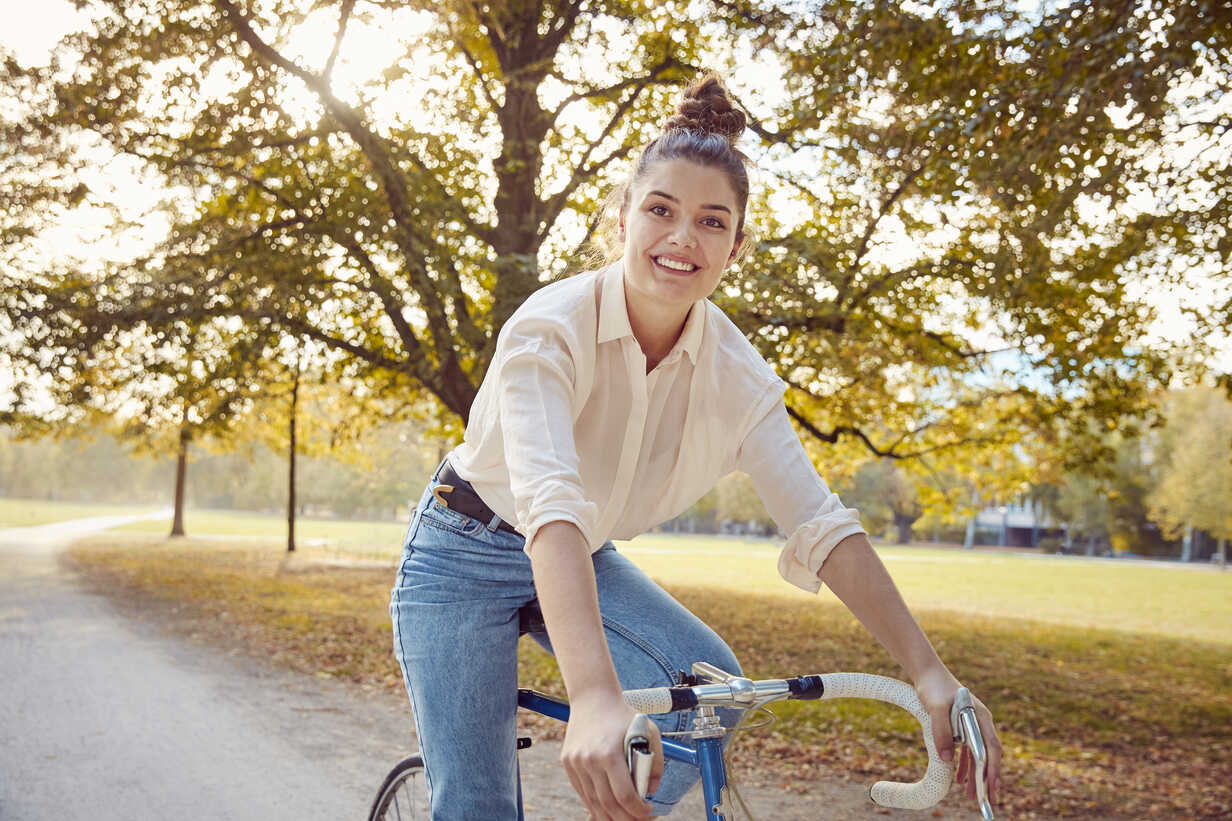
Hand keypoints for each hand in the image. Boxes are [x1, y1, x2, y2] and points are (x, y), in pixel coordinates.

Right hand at [561, 691, 663, 820]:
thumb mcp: (649, 733)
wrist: (593, 698)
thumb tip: (650, 790)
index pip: (624, 796)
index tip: (647, 810)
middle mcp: (589, 760)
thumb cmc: (624, 715)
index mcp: (610, 753)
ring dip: (608, 815)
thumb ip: (655, 763)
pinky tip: (606, 807)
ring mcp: (576, 762)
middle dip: (624, 818)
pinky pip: (581, 791)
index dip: (638, 810)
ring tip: (622, 817)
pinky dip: (594, 803)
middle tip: (636, 818)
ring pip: (592, 801)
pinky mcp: (568, 762)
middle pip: (608, 803)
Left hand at [915, 667, 1002, 806]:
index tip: (992, 787)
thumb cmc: (934, 687)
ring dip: (975, 776)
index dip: (993, 769)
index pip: (991, 748)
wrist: (927, 673)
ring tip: (970, 796)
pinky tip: (958, 779)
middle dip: (988, 779)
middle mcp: (980, 723)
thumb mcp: (935, 708)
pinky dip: (964, 765)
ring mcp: (971, 726)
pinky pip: (966, 751)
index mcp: (980, 717)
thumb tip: (947, 759)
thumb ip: (941, 732)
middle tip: (988, 801)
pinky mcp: (961, 727)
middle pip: (988, 755)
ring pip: (977, 756)